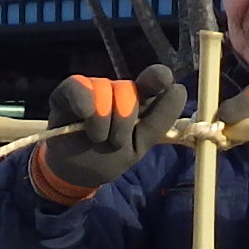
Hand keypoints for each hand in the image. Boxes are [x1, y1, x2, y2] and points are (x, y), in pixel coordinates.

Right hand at [30, 63, 187, 203]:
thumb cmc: (109, 158)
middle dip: (124, 120)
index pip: (154, 79)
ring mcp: (93, 88)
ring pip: (104, 89)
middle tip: (116, 142)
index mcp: (140, 101)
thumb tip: (178, 89)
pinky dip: (83, 101)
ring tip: (97, 138)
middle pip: (127, 90)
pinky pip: (78, 86)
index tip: (162, 83)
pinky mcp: (69, 90)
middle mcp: (118, 90)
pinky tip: (84, 116)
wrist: (75, 171)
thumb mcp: (139, 146)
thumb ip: (159, 120)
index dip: (158, 78)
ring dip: (102, 120)